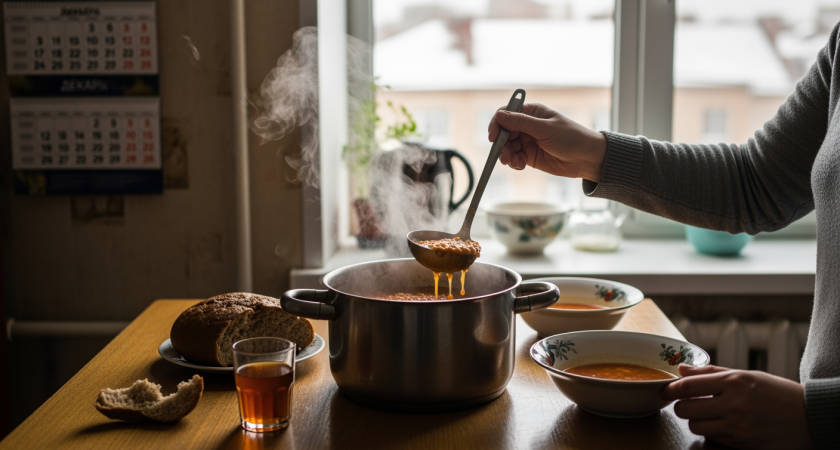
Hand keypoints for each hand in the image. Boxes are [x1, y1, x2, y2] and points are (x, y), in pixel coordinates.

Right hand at [488, 103, 606, 181]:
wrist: (587, 158)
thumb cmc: (571, 138)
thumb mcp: (545, 129)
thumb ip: (521, 123)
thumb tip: (499, 115)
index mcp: (532, 112)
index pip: (506, 113)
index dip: (497, 124)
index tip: (493, 137)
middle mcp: (527, 125)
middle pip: (504, 132)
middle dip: (502, 144)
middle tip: (504, 156)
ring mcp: (528, 141)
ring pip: (507, 147)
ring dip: (507, 155)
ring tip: (514, 163)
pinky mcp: (530, 155)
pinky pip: (515, 158)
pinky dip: (514, 162)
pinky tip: (521, 166)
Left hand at [661, 365, 812, 449]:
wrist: (810, 418)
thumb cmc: (778, 393)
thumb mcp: (747, 375)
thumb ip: (712, 373)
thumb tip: (682, 369)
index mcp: (734, 381)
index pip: (688, 386)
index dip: (671, 389)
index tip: (666, 390)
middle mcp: (734, 404)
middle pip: (685, 409)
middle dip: (681, 406)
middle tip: (688, 403)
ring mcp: (737, 426)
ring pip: (695, 426)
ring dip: (695, 421)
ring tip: (708, 414)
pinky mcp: (741, 443)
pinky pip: (712, 438)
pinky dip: (711, 431)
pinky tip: (723, 424)